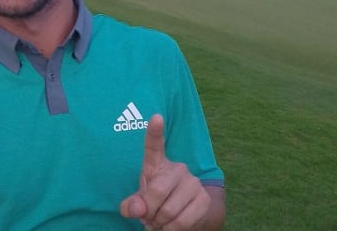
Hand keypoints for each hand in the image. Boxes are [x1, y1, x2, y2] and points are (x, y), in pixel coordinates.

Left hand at [119, 114, 210, 230]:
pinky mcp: (204, 199)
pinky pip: (182, 221)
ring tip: (159, 222)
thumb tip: (136, 208)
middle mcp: (178, 168)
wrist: (189, 214)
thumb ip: (132, 204)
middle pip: (157, 190)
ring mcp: (193, 182)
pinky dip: (171, 229)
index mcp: (157, 164)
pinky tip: (170, 227)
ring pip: (169, 210)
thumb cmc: (158, 202)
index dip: (154, 131)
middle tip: (147, 218)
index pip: (154, 145)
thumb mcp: (140, 201)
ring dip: (159, 223)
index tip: (155, 117)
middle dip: (148, 211)